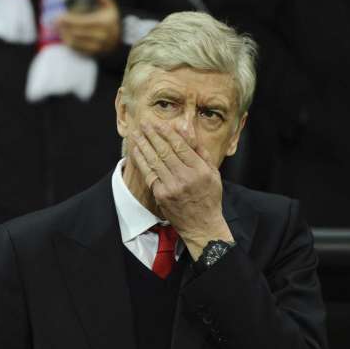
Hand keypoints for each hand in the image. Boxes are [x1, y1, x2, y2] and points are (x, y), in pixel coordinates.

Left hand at [56, 0, 120, 55]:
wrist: (118, 40)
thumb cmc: (111, 21)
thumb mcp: (110, 7)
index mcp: (103, 23)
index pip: (82, 22)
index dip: (69, 20)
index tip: (60, 16)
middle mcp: (100, 36)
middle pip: (76, 33)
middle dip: (63, 27)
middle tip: (54, 22)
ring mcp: (96, 47)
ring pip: (75, 42)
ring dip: (64, 35)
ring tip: (57, 29)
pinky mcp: (92, 53)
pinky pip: (77, 49)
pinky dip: (68, 43)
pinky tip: (63, 36)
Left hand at [130, 121, 233, 259]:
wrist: (202, 225)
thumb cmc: (209, 196)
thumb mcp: (212, 173)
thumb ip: (200, 152)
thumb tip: (187, 132)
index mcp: (199, 170)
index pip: (180, 146)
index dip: (167, 133)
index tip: (158, 123)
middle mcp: (185, 177)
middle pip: (165, 151)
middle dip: (152, 135)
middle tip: (144, 123)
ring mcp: (172, 187)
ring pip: (155, 161)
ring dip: (143, 145)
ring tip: (136, 134)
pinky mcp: (161, 195)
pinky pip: (149, 174)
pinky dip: (142, 161)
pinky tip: (137, 151)